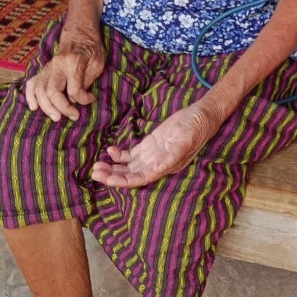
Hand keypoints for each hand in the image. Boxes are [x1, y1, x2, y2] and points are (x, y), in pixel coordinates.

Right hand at [25, 26, 105, 122]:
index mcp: (73, 62)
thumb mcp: (97, 62)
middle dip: (62, 108)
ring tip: (57, 117)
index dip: (84, 99)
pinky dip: (30, 96)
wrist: (79, 33)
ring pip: (40, 90)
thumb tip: (78, 97)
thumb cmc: (91, 48)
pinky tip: (34, 107)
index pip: (74, 89)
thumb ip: (88, 79)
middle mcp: (57, 66)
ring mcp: (48, 68)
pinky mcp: (44, 70)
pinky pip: (32, 83)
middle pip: (52, 91)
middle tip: (74, 116)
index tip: (91, 99)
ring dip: (47, 106)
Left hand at [91, 101, 219, 188]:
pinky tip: (110, 151)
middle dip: (112, 175)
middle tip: (94, 172)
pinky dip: (119, 155)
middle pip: (130, 175)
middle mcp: (156, 164)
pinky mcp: (150, 145)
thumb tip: (156, 170)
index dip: (123, 181)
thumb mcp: (185, 141)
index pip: (140, 178)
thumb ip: (171, 156)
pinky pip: (131, 154)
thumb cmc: (196, 128)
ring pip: (128, 166)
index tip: (107, 179)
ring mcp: (152, 155)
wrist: (201, 116)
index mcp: (165, 166)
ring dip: (112, 167)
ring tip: (96, 165)